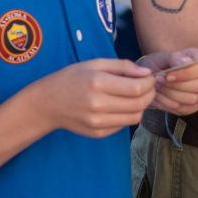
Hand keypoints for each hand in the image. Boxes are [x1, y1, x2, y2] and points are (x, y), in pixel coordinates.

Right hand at [26, 58, 155, 137]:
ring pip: (135, 118)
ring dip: (142, 106)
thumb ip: (123, 66)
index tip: (150, 78)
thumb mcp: (95, 64)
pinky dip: (128, 116)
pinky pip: (123, 126)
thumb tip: (146, 74)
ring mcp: (97, 122)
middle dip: (150, 94)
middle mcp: (98, 105)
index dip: (150, 83)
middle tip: (148, 87)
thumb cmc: (71, 79)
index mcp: (97, 84)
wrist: (47, 104)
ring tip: (136, 96)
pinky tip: (121, 106)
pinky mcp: (97, 133)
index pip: (137, 88)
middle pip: (139, 104)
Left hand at [139, 48, 197, 115]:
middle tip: (159, 81)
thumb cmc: (159, 64)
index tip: (168, 76)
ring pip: (192, 99)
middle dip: (176, 86)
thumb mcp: (163, 57)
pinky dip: (169, 104)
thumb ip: (175, 57)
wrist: (153, 77)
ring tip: (158, 87)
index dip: (186, 74)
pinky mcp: (193, 106)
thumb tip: (187, 61)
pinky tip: (160, 96)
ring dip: (171, 95)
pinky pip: (185, 109)